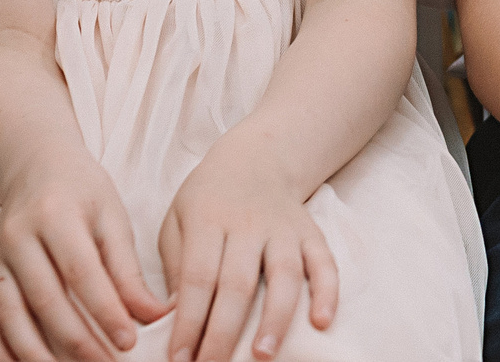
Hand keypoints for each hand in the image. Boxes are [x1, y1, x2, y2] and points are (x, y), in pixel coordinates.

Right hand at [0, 153, 169, 361]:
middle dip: (77, 340)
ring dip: (38, 354)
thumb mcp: (112, 219)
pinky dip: (1, 352)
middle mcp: (16, 237)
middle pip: (45, 299)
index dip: (105, 311)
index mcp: (56, 215)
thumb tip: (155, 314)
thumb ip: (128, 269)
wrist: (36, 169)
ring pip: (10, 317)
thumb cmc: (83, 194)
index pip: (82, 272)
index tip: (130, 342)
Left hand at [157, 147, 338, 361]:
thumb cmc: (207, 199)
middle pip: (238, 284)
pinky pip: (324, 262)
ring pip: (284, 276)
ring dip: (274, 318)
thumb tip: (172, 318)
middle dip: (224, 332)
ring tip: (262, 354)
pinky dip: (327, 291)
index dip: (188, 323)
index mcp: (208, 222)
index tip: (179, 359)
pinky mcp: (310, 233)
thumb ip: (174, 267)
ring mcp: (284, 229)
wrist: (256, 158)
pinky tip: (321, 321)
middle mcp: (249, 225)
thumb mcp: (176, 221)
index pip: (198, 279)